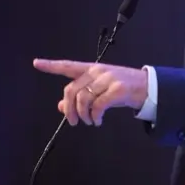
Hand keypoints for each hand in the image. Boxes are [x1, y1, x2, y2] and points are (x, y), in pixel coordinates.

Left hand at [33, 58, 147, 125]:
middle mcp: (98, 71)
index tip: (37, 63)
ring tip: (90, 121)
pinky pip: (98, 106)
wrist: (148, 87)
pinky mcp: (117, 90)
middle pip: (72, 89)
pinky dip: (95, 117)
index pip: (68, 66)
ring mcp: (108, 79)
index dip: (51, 65)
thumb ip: (80, 96)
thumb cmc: (122, 88)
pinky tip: (98, 121)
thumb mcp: (100, 90)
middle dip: (69, 109)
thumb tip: (60, 106)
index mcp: (92, 69)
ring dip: (83, 115)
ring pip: (83, 99)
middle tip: (73, 121)